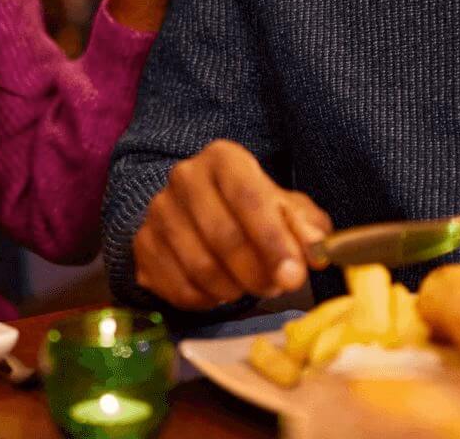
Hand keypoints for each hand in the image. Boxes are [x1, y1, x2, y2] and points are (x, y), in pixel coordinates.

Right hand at [133, 139, 332, 309]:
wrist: (199, 210)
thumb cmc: (251, 209)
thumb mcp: (286, 209)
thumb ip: (306, 228)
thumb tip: (317, 252)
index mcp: (223, 159)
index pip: (248, 197)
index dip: (273, 240)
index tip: (293, 276)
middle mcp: (184, 177)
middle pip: (223, 237)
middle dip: (257, 272)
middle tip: (276, 287)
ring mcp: (158, 212)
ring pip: (200, 267)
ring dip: (234, 289)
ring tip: (250, 286)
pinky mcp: (142, 245)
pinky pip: (178, 287)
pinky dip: (207, 300)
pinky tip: (220, 291)